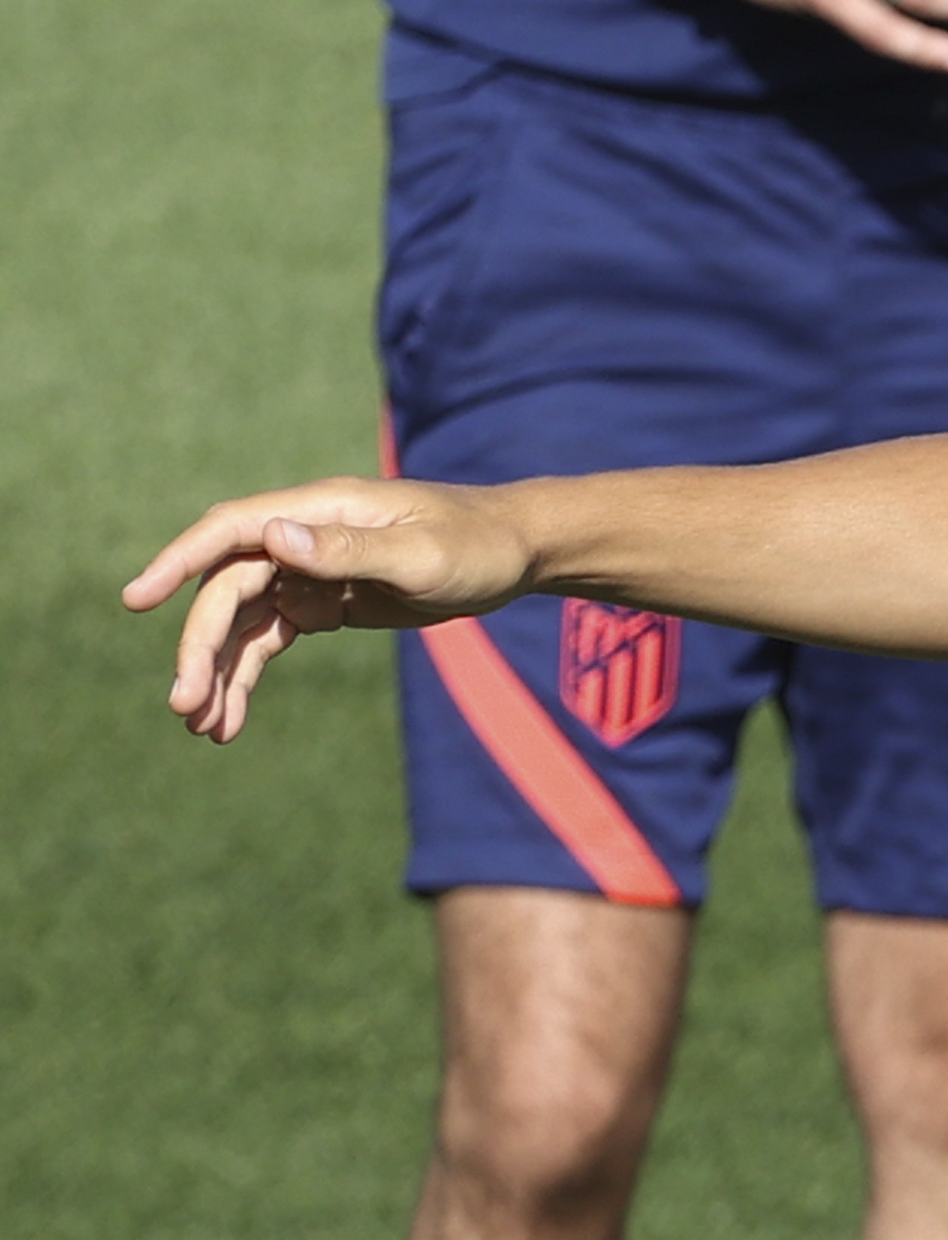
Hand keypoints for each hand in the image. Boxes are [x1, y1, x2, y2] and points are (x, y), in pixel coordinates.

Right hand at [122, 477, 541, 742]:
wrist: (519, 554)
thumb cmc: (478, 545)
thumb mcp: (423, 554)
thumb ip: (350, 549)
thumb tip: (274, 536)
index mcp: (322, 510)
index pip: (231, 530)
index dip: (179, 561)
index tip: (137, 600)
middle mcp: (305, 536)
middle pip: (229, 589)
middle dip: (201, 647)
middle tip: (184, 707)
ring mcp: (310, 570)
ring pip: (242, 622)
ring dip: (218, 672)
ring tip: (203, 729)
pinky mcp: (323, 601)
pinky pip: (270, 639)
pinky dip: (246, 675)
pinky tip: (231, 721)